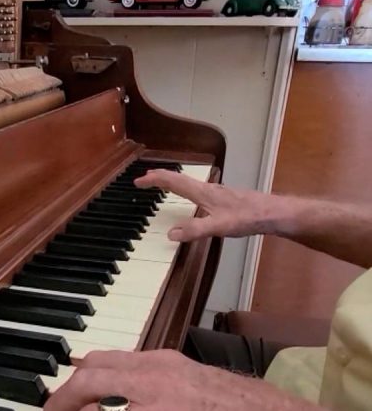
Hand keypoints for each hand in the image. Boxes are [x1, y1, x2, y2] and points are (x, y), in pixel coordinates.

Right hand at [135, 169, 285, 241]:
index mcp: (202, 192)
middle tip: (144, 179)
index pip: (172, 181)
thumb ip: (194, 230)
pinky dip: (183, 189)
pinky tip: (188, 197)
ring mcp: (215, 192)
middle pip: (178, 178)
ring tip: (160, 184)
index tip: (137, 181)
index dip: (153, 179)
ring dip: (171, 182)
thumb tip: (170, 234)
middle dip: (159, 177)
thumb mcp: (219, 227)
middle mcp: (206, 188)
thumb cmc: (247, 217)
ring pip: (187, 182)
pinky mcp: (222, 198)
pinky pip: (195, 189)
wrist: (272, 213)